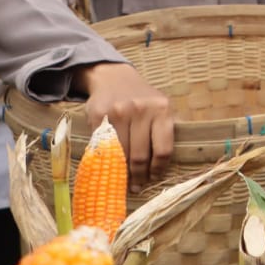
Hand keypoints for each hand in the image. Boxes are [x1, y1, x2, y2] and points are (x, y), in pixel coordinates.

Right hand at [73, 61, 174, 191]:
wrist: (114, 78)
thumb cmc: (142, 98)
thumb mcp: (161, 107)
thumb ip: (165, 129)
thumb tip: (165, 165)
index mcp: (162, 110)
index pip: (163, 149)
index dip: (158, 169)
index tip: (154, 178)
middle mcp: (141, 110)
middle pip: (140, 155)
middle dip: (139, 175)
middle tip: (137, 186)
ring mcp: (119, 112)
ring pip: (121, 154)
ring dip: (122, 172)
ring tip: (124, 182)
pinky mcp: (99, 115)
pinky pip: (103, 145)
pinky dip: (105, 160)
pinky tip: (109, 167)